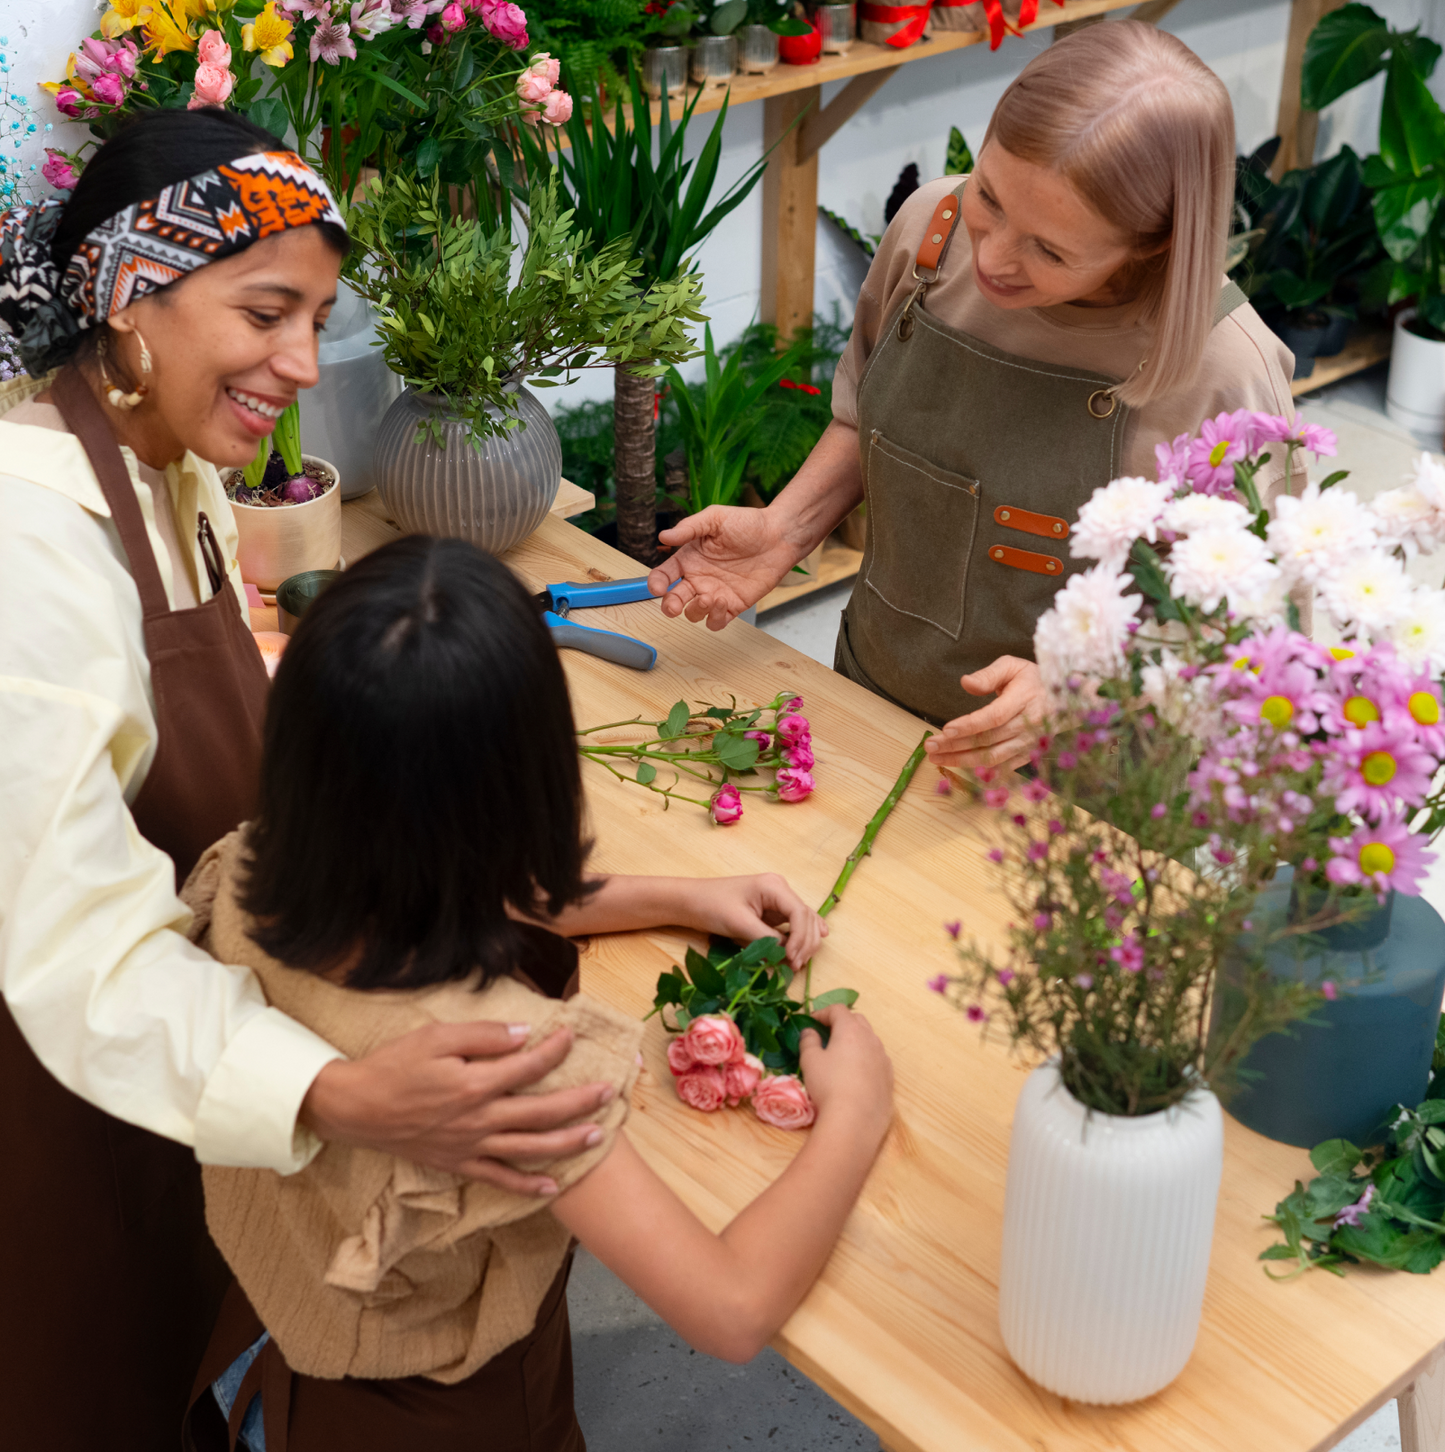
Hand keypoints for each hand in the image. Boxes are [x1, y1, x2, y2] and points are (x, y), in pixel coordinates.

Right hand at [301, 1022, 614, 1192]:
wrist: (356, 1108)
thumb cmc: (395, 1065)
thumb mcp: (435, 1036)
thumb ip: (482, 1035)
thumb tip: (523, 1033)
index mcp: (474, 1083)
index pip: (528, 1067)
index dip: (555, 1050)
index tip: (571, 1036)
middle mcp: (478, 1118)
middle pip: (541, 1113)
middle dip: (580, 1102)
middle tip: (609, 1092)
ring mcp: (470, 1146)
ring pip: (530, 1149)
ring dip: (567, 1143)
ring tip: (599, 1135)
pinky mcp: (459, 1164)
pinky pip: (500, 1178)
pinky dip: (528, 1186)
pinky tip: (554, 1186)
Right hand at [647, 506, 800, 629]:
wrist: (779, 535)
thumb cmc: (747, 523)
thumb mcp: (714, 518)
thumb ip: (688, 528)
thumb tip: (664, 536)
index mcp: (689, 559)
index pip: (664, 575)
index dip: (656, 583)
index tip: (657, 587)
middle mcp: (699, 579)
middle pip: (674, 600)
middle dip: (669, 606)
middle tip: (673, 605)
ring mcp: (715, 593)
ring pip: (693, 614)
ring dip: (696, 610)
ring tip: (708, 596)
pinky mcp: (734, 605)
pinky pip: (716, 621)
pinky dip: (715, 617)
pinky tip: (723, 601)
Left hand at [677, 873, 827, 969]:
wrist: (691, 901)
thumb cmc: (712, 906)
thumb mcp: (740, 924)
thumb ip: (766, 939)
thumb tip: (787, 955)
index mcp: (774, 886)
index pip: (801, 913)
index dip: (801, 938)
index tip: (792, 958)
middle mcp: (780, 890)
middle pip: (806, 917)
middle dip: (805, 942)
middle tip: (796, 965)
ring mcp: (777, 901)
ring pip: (803, 921)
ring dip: (804, 942)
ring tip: (797, 962)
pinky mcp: (771, 912)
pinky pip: (793, 924)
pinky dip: (802, 935)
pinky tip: (817, 938)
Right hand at [798, 1004, 892, 1137]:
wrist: (855, 1121)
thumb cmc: (828, 1085)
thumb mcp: (810, 1061)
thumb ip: (809, 1041)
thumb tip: (810, 1032)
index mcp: (851, 1030)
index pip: (838, 1010)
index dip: (823, 1012)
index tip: (811, 1021)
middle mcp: (871, 1039)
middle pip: (857, 1021)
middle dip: (841, 1023)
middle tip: (827, 1034)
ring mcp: (883, 1059)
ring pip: (869, 1040)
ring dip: (855, 1041)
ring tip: (841, 1055)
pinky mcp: (889, 1078)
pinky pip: (877, 1060)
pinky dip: (865, 1059)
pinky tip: (855, 1075)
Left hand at [924, 656, 1047, 774]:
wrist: (1064, 698)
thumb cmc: (1032, 680)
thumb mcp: (1012, 666)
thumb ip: (988, 675)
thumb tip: (965, 683)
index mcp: (1025, 699)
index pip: (993, 717)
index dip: (969, 726)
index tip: (945, 730)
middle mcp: (1030, 725)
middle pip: (988, 740)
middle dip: (956, 745)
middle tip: (930, 747)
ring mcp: (1030, 743)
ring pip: (993, 758)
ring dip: (962, 761)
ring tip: (937, 759)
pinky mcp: (1029, 755)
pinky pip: (1003, 769)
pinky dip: (980, 772)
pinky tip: (959, 769)